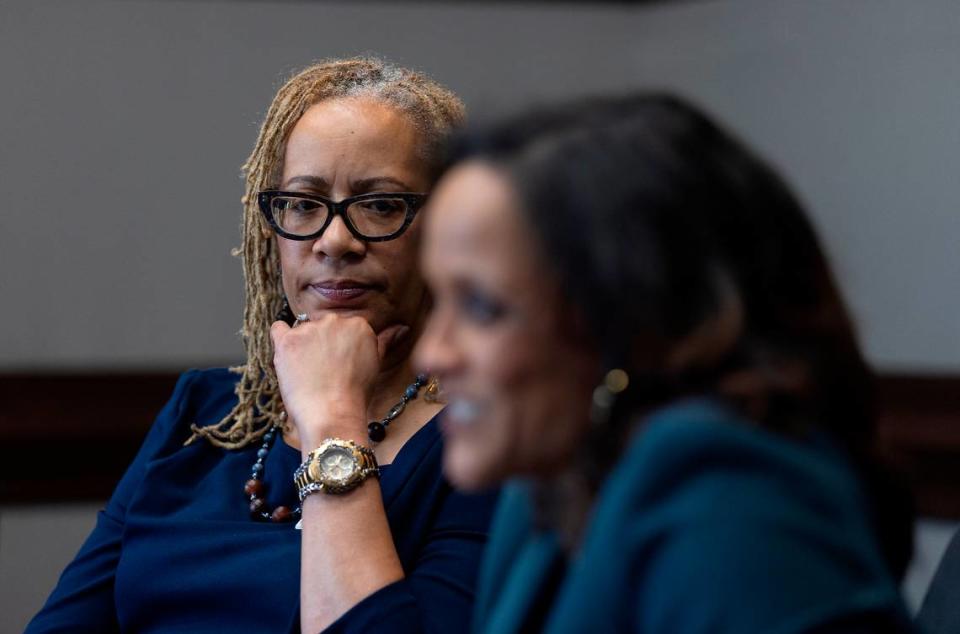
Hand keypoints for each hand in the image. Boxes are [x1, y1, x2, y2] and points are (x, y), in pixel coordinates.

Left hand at [270, 314, 408, 441]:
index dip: (340, 346)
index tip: (340, 363)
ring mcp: (309, 329)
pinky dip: (281, 338)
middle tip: (324, 369)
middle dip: (322, 343)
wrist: (332, 414)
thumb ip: (386, 340)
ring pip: (302, 330)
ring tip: (308, 372)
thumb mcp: (376, 364)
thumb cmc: (356, 393)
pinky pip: (278, 329)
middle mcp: (334, 320)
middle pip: (323, 325)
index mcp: (358, 323)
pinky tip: (287, 355)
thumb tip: (402, 328)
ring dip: (303, 345)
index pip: (344, 326)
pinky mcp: (287, 341)